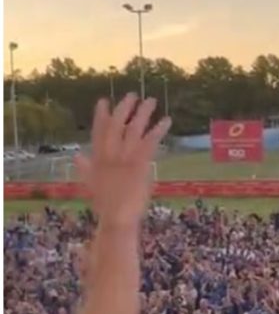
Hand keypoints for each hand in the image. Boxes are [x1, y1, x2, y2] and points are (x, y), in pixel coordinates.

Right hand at [74, 95, 170, 229]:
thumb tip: (76, 155)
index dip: (100, 115)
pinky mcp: (139, 165)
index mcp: (97, 159)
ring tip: (151, 100)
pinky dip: (158, 130)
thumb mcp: (90, 183)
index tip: (103, 101)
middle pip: (116, 125)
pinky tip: (166, 120)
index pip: (98, 132)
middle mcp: (109, 155)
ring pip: (133, 130)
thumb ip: (85, 167)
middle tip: (132, 95)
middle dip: (124, 108)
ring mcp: (124, 159)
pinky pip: (150, 143)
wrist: (116, 218)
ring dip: (143, 113)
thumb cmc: (106, 205)